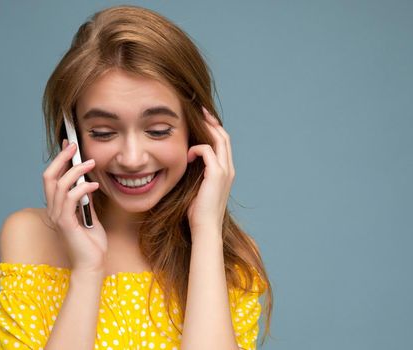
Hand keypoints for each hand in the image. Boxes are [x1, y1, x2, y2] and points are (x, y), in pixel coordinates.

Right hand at [42, 139, 106, 274]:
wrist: (92, 265)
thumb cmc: (91, 244)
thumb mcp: (89, 216)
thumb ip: (85, 201)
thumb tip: (87, 183)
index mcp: (57, 208)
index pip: (52, 179)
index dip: (59, 160)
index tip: (68, 145)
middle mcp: (53, 211)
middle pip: (49, 177)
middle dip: (61, 158)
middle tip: (74, 146)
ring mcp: (57, 217)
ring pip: (60, 185)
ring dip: (76, 171)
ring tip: (91, 163)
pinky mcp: (66, 224)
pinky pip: (70, 199)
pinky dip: (82, 188)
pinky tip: (94, 185)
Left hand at [186, 107, 235, 234]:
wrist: (204, 228)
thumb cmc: (197, 212)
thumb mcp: (196, 187)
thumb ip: (194, 172)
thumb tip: (183, 160)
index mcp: (225, 171)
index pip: (223, 143)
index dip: (214, 129)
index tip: (202, 119)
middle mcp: (229, 168)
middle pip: (224, 136)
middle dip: (212, 121)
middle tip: (199, 110)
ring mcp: (225, 171)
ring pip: (220, 140)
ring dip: (207, 128)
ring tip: (195, 119)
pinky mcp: (217, 174)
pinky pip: (208, 151)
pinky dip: (197, 148)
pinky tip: (187, 154)